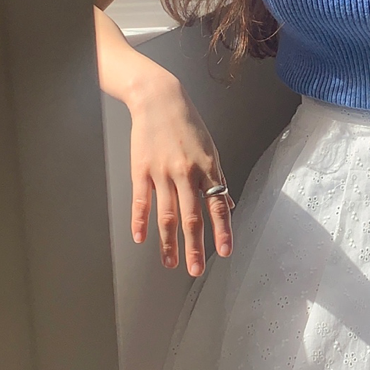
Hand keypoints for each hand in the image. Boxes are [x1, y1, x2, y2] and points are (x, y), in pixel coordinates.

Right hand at [127, 72, 235, 275]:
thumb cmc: (187, 124)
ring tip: (170, 263)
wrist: (159, 99)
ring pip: (167, 215)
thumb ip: (218, 180)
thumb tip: (229, 205)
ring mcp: (162, 173)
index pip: (218, 206)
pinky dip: (140, 222)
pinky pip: (141, 201)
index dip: (222, 230)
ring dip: (169, 243)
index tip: (225, 251)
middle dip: (195, 247)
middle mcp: (187, 174)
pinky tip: (141, 239)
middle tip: (195, 270)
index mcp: (207, 169)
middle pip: (192, 217)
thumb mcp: (211, 149)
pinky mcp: (141, 170)